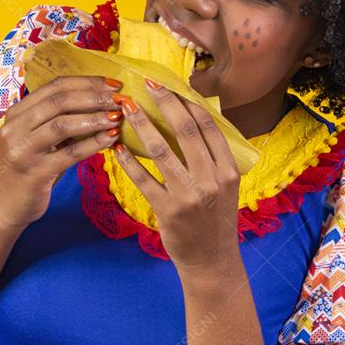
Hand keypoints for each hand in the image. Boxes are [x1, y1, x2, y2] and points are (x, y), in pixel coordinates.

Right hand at [0, 75, 124, 229]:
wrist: (6, 206)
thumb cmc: (30, 168)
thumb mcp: (38, 138)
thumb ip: (59, 120)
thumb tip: (101, 102)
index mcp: (17, 113)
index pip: (55, 86)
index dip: (87, 82)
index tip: (114, 85)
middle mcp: (15, 128)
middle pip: (59, 101)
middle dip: (94, 97)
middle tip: (121, 100)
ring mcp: (22, 151)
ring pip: (63, 124)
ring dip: (95, 118)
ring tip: (117, 117)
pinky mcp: (34, 173)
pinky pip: (69, 154)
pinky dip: (93, 144)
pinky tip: (111, 139)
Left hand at [112, 77, 241, 272]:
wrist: (212, 261)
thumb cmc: (215, 219)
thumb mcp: (224, 185)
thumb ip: (213, 156)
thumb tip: (194, 116)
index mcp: (228, 170)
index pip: (208, 125)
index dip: (188, 101)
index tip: (169, 84)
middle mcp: (212, 180)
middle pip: (185, 131)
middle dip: (164, 103)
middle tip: (146, 84)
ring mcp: (189, 196)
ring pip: (160, 151)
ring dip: (141, 126)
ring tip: (125, 108)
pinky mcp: (168, 212)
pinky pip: (143, 180)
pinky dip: (128, 161)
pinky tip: (116, 147)